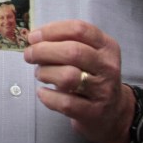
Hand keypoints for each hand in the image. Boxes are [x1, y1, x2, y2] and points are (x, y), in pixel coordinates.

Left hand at [24, 20, 133, 142]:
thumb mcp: (89, 53)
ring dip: (46, 72)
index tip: (34, 36)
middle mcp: (107, 66)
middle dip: (44, 50)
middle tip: (29, 54)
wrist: (113, 113)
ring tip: (40, 73)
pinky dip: (48, 96)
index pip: (79, 29)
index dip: (52, 30)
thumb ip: (66, 42)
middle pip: (73, 51)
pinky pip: (65, 103)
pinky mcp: (93, 113)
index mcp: (107, 46)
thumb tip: (35, 38)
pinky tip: (42, 92)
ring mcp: (102, 91)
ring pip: (68, 76)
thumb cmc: (92, 76)